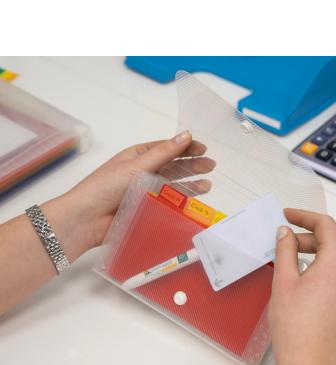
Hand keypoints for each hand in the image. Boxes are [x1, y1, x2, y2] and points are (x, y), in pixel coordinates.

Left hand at [60, 131, 214, 254]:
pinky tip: (194, 200)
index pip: (167, 148)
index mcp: (139, 156)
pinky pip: (169, 203)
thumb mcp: (137, 165)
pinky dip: (182, 201)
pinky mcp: (148, 209)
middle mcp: (144, 172)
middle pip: (173, 167)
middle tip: (210, 167)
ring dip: (190, 184)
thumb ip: (164, 153)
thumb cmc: (105, 187)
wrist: (86, 219)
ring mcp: (146, 191)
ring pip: (173, 185)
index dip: (186, 147)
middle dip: (192, 166)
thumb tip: (186, 135)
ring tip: (207, 185)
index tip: (203, 148)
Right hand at [269, 209, 335, 364]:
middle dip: (312, 239)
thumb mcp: (284, 281)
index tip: (291, 216)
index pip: (326, 225)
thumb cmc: (296, 328)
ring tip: (305, 266)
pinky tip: (317, 287)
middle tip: (289, 246)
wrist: (310, 364)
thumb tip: (286, 233)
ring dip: (329, 256)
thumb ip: (286, 250)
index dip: (305, 216)